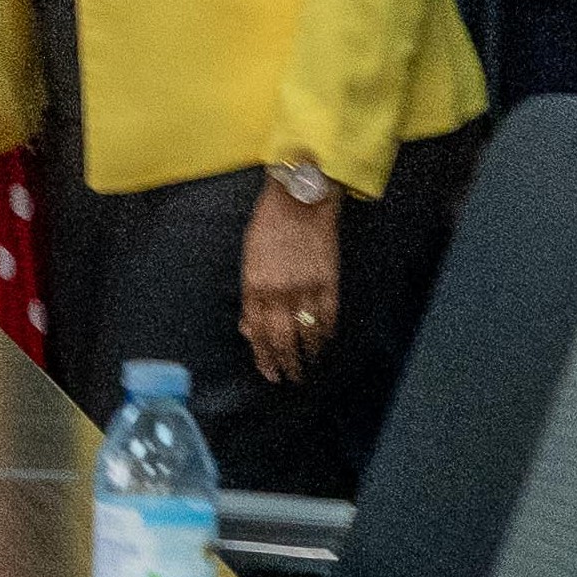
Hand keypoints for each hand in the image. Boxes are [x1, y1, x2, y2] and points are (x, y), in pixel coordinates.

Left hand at [239, 180, 346, 381]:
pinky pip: (328, 316)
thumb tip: (248, 328)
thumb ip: (249, 296)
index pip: (258, 332)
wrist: (300, 198)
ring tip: (307, 368)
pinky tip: (324, 344)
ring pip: (307, 333)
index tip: (269, 372)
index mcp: (255, 286)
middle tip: (289, 378)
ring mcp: (306, 288)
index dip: (263, 356)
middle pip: (282, 339)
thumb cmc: (268, 224)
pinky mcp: (328, 281)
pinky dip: (326, 334)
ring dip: (307, 355)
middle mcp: (279, 292)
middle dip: (285, 363)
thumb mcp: (248, 258)